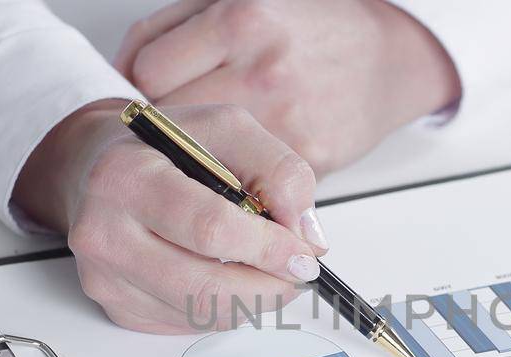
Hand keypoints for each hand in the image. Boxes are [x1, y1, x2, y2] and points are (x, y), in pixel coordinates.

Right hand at [13, 100, 329, 332]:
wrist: (95, 167)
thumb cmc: (164, 148)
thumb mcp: (226, 128)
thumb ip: (276, 170)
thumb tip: (304, 233)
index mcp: (127, 177)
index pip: (209, 229)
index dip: (267, 249)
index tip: (303, 255)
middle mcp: (103, 232)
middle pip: (203, 287)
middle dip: (266, 288)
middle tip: (298, 275)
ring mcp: (105, 277)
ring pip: (200, 314)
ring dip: (250, 301)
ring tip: (271, 273)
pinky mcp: (117, 307)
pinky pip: (186, 323)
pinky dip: (221, 306)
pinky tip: (227, 275)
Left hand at [113, 0, 460, 173]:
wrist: (388, 58)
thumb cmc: (310, 29)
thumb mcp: (237, 0)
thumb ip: (171, 28)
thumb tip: (122, 72)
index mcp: (239, 20)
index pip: (148, 72)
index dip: (140, 89)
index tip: (150, 100)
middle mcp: (262, 69)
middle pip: (172, 124)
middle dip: (164, 134)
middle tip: (169, 136)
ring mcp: (288, 117)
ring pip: (206, 163)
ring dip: (198, 167)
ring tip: (206, 156)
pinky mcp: (310, 157)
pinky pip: (251, 184)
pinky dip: (241, 183)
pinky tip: (248, 167)